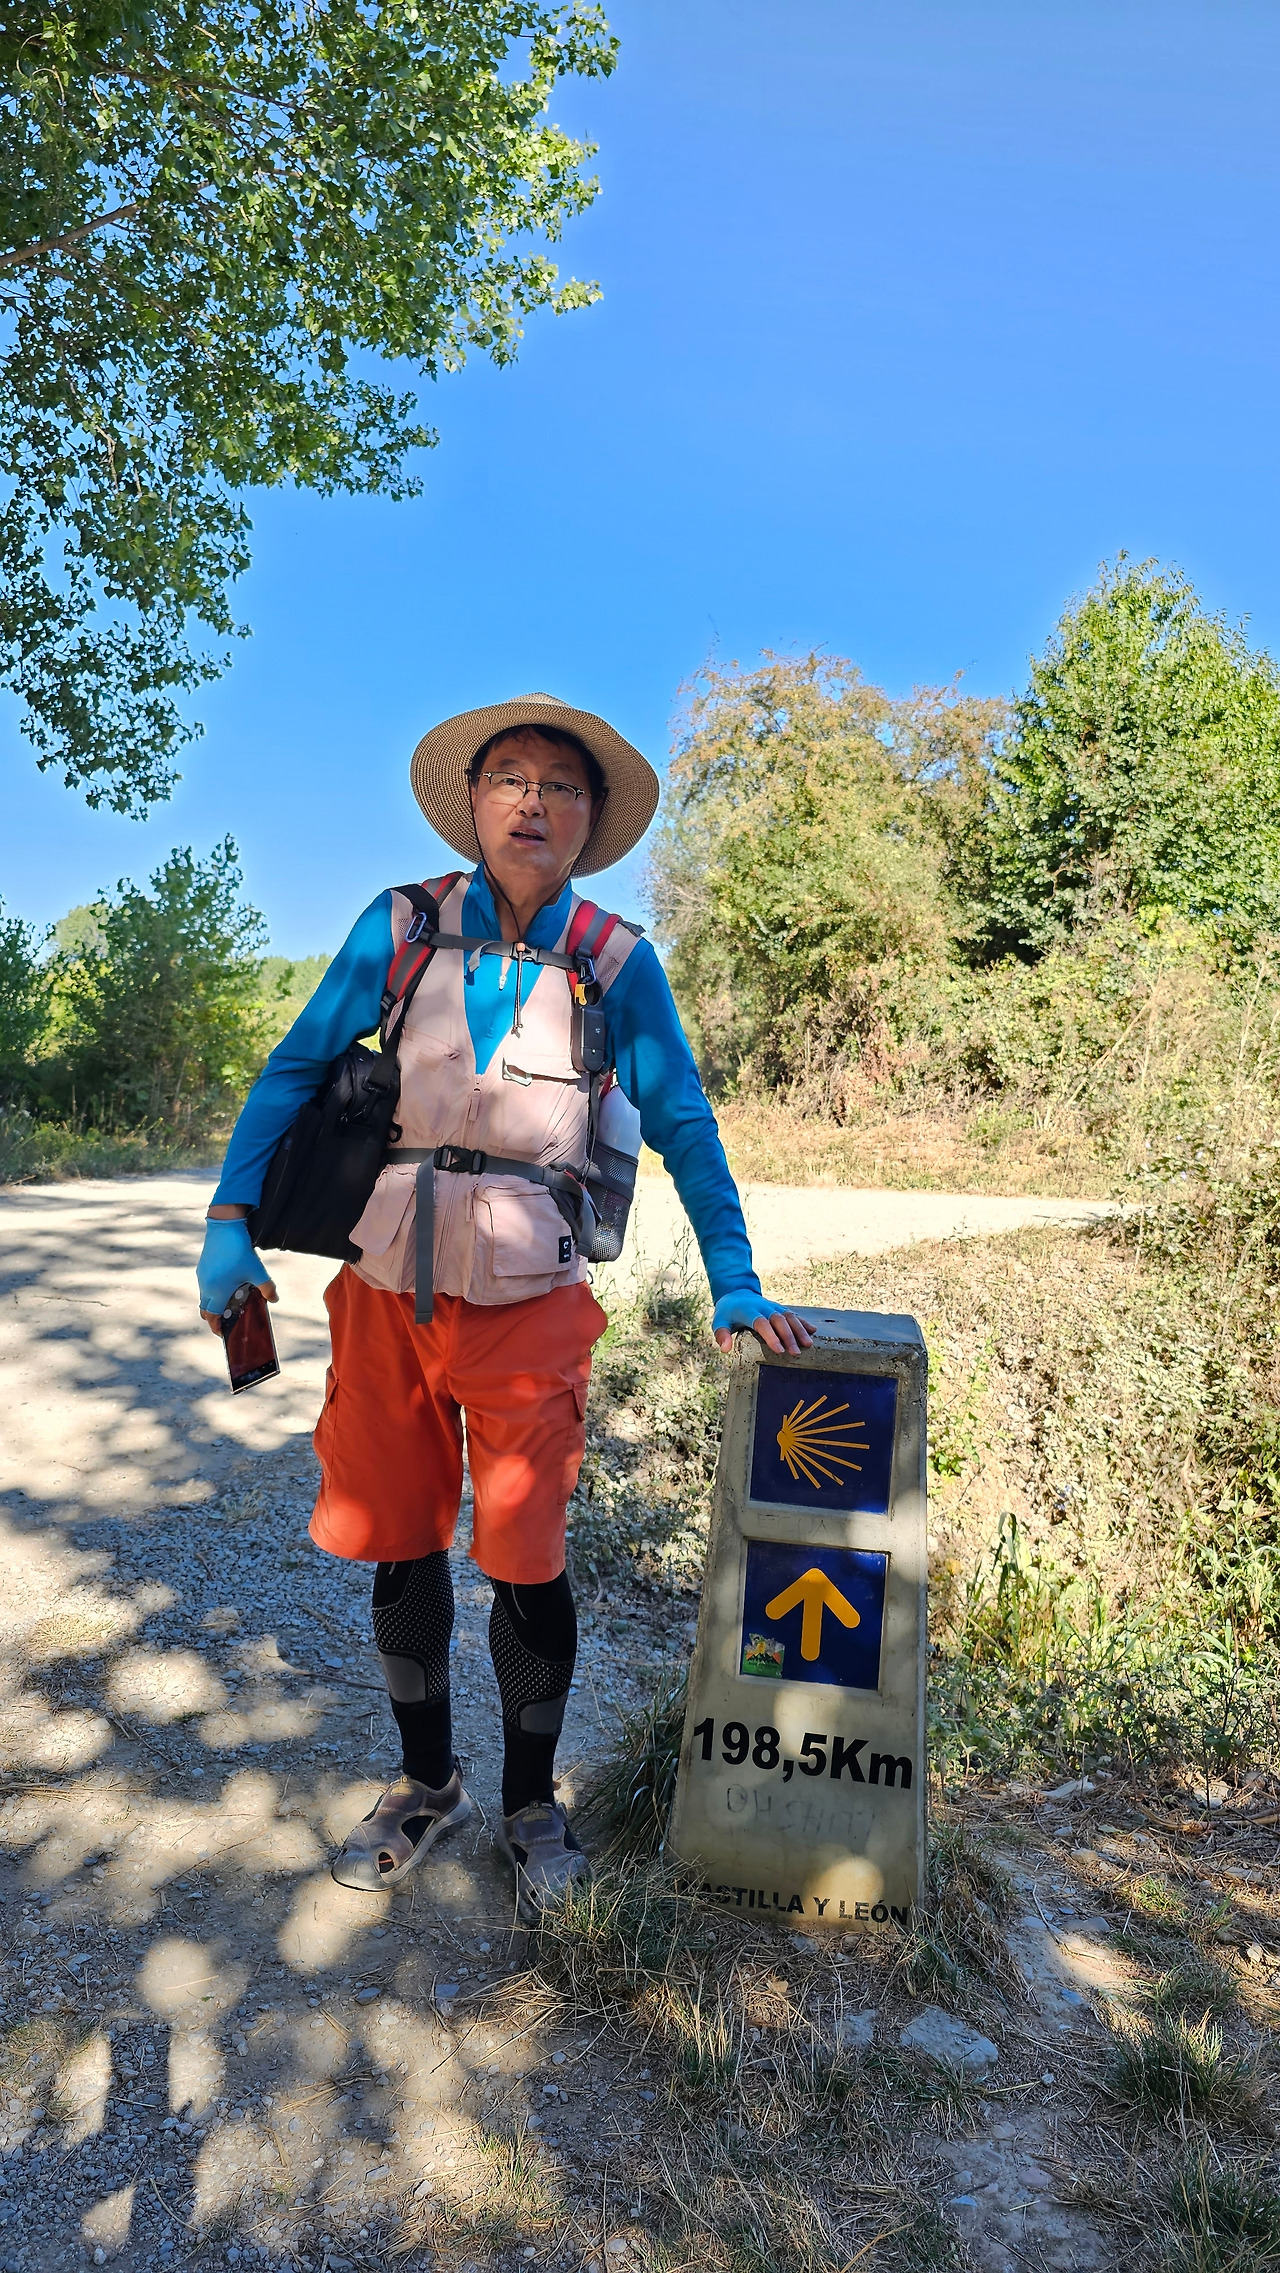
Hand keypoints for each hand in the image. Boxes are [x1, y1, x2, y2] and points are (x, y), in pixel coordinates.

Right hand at [198, 1214, 277, 1335]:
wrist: (224, 1227)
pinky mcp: (202, 1268)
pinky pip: (205, 1286)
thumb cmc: (240, 1251)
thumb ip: (267, 1288)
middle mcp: (206, 1286)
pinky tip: (227, 1285)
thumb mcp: (257, 1271)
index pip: (212, 1316)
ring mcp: (202, 1277)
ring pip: (205, 1297)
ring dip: (214, 1303)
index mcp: (217, 1291)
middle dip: (214, 1318)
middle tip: (226, 1320)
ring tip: (229, 1303)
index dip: (217, 1327)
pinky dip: (213, 1291)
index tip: (223, 1333)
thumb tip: (274, 1299)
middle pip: (206, 1310)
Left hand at [712, 1291, 816, 1354]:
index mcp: (749, 1310)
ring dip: (799, 1329)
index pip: (762, 1323)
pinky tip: (813, 1331)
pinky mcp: (780, 1308)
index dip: (771, 1336)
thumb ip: (721, 1334)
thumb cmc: (727, 1313)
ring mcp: (773, 1306)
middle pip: (779, 1320)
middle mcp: (764, 1307)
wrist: (737, 1293)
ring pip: (789, 1316)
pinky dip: (803, 1322)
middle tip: (796, 1353)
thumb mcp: (719, 1322)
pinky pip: (793, 1314)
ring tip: (808, 1344)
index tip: (779, 1351)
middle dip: (789, 1336)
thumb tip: (725, 1349)